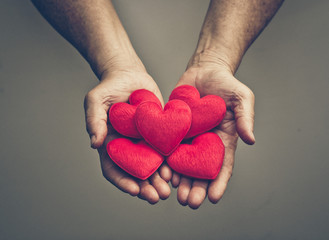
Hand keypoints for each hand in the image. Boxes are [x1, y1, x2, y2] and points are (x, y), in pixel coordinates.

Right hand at [84, 69, 171, 203]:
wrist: (130, 76)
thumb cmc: (109, 86)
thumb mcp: (96, 100)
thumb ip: (94, 120)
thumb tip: (94, 143)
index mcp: (110, 144)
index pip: (113, 169)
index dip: (122, 182)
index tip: (135, 191)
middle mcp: (128, 147)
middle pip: (135, 173)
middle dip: (145, 187)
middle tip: (157, 196)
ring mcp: (144, 142)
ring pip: (152, 166)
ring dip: (159, 180)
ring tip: (169, 190)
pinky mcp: (159, 133)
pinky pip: (165, 151)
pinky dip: (170, 163)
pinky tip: (177, 171)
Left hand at [171, 62, 254, 208]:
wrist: (204, 71)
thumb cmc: (226, 83)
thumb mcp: (241, 98)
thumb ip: (245, 118)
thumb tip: (251, 140)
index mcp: (223, 140)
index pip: (223, 166)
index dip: (219, 183)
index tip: (213, 198)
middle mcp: (205, 143)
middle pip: (201, 170)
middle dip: (196, 187)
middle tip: (189, 202)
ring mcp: (188, 138)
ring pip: (183, 164)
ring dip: (180, 180)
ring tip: (175, 193)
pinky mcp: (173, 129)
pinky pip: (168, 148)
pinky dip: (165, 161)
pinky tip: (162, 172)